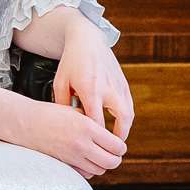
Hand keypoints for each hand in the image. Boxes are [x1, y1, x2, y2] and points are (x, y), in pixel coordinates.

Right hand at [16, 97, 126, 181]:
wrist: (27, 123)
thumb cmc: (50, 114)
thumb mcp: (76, 112)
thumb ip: (94, 124)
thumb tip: (109, 136)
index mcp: (87, 127)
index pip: (116, 146)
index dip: (120, 146)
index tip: (118, 144)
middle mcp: (82, 144)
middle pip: (112, 162)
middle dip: (115, 158)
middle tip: (113, 153)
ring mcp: (73, 157)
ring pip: (100, 170)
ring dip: (102, 164)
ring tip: (99, 155)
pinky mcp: (65, 165)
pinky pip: (86, 174)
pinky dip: (89, 169)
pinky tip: (86, 159)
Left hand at [50, 12, 133, 140]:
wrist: (87, 40)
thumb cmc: (70, 63)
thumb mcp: (60, 83)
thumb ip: (63, 105)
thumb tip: (68, 126)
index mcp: (90, 89)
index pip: (97, 121)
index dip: (96, 137)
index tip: (91, 146)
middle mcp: (108, 88)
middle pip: (122, 119)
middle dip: (118, 137)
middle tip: (112, 149)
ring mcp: (118, 84)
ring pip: (129, 113)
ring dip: (124, 128)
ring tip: (115, 140)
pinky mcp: (123, 82)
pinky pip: (129, 104)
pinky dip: (126, 117)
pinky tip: (118, 125)